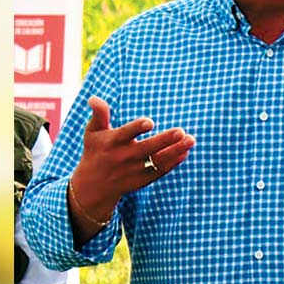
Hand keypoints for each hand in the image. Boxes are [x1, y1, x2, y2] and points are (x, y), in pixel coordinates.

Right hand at [68, 96, 194, 240]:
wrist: (94, 185)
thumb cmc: (95, 151)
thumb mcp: (92, 132)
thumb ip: (99, 114)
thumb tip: (93, 98)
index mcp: (112, 143)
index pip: (125, 134)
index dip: (137, 128)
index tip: (150, 122)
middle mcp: (124, 158)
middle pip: (147, 149)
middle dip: (164, 140)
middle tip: (181, 131)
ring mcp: (134, 171)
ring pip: (158, 161)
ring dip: (175, 151)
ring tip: (191, 140)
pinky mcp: (142, 180)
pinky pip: (160, 171)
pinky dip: (173, 163)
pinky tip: (185, 152)